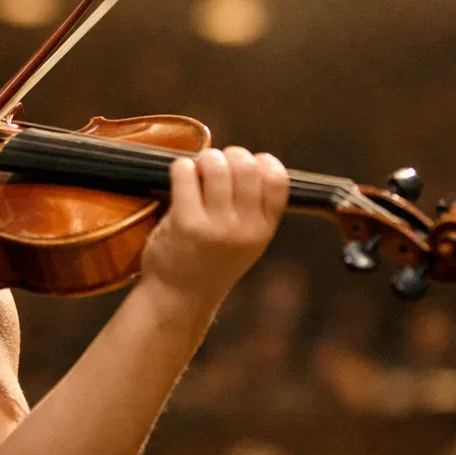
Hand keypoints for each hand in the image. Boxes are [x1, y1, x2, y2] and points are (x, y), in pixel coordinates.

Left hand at [139, 147, 288, 309]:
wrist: (178, 299)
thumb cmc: (209, 263)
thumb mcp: (247, 242)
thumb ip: (254, 208)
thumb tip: (249, 160)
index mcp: (263, 229)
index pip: (277, 178)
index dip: (261, 161)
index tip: (245, 167)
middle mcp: (244, 228)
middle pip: (246, 164)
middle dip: (229, 155)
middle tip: (215, 166)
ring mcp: (215, 226)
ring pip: (215, 164)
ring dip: (204, 159)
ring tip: (196, 172)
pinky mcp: (185, 223)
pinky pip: (185, 172)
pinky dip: (181, 168)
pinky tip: (179, 180)